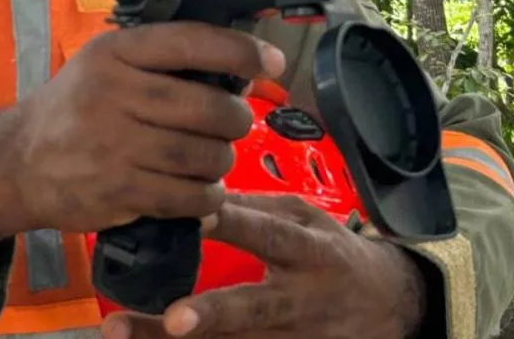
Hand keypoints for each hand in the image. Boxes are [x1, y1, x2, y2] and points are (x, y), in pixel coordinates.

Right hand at [0, 22, 284, 250]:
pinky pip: (188, 197)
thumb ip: (159, 61)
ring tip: (215, 157)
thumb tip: (240, 69)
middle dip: (236, 119)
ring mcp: (115, 146)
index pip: (191, 43)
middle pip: (208, 108)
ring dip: (222, 160)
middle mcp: (113, 93)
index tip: (271, 62)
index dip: (241, 51)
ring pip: (204, 156)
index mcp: (114, 53)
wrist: (18, 162)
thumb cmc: (74, 106)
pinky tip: (201, 190)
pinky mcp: (118, 191)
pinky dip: (207, 196)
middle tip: (234, 123)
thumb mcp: (103, 64)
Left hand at [101, 194, 427, 338]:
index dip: (231, 225)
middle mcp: (299, 301)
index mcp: (308, 251)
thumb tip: (199, 190)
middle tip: (174, 320)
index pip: (266, 234)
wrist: (390, 307)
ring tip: (123, 333)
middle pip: (251, 310)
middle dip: (212, 315)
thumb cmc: (332, 251)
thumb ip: (255, 207)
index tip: (192, 216)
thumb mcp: (306, 217)